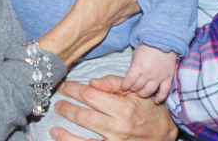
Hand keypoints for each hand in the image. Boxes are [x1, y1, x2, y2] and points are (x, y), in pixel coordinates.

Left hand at [50, 76, 177, 140]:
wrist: (163, 134)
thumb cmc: (148, 110)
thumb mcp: (135, 91)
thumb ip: (113, 84)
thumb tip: (91, 82)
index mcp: (123, 107)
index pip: (91, 96)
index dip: (74, 90)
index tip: (65, 86)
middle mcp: (118, 127)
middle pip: (84, 116)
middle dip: (67, 108)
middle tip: (58, 102)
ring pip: (83, 139)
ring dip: (65, 133)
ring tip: (54, 127)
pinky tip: (63, 140)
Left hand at [121, 45, 177, 102]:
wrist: (164, 41)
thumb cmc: (147, 46)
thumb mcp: (136, 55)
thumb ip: (133, 67)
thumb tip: (131, 78)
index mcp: (138, 67)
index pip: (128, 82)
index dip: (124, 86)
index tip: (123, 87)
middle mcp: (148, 74)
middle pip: (137, 88)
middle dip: (133, 89)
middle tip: (132, 88)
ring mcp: (158, 77)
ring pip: (149, 92)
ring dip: (143, 93)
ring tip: (141, 92)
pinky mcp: (168, 78)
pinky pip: (164, 91)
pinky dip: (161, 98)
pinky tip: (157, 101)